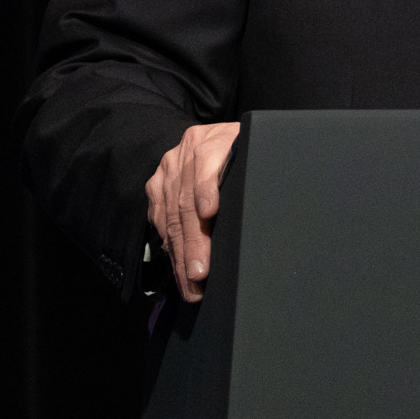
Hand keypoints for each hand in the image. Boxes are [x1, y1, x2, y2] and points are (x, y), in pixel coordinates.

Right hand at [146, 121, 240, 301]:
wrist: (224, 137)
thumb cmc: (251, 153)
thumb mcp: (257, 156)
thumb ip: (255, 176)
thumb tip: (262, 214)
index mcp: (216, 139)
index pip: (208, 163)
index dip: (207, 189)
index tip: (210, 213)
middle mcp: (188, 149)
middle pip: (186, 200)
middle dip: (193, 242)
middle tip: (198, 274)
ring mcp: (169, 167)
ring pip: (171, 214)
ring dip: (180, 252)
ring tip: (190, 281)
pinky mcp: (157, 183)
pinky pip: (159, 217)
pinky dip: (169, 244)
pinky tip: (177, 264)